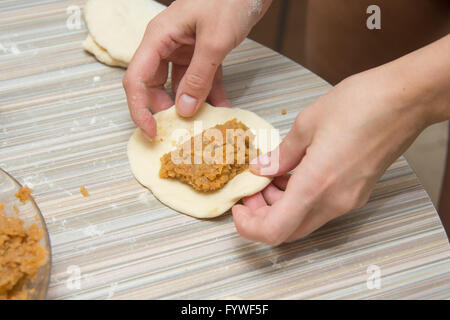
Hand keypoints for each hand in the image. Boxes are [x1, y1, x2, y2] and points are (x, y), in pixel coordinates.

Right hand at [123, 0, 271, 138]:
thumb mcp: (214, 40)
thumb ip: (198, 76)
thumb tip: (183, 109)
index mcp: (158, 38)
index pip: (136, 79)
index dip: (139, 109)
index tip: (152, 132)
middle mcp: (167, 44)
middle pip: (156, 86)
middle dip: (167, 110)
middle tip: (182, 130)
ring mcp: (186, 49)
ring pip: (181, 85)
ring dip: (192, 104)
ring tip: (205, 123)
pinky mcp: (204, 51)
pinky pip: (203, 78)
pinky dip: (212, 93)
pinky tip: (223, 108)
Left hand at [232, 67, 431, 244]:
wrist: (406, 99)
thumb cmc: (360, 104)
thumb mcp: (307, 124)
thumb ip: (281, 154)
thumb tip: (261, 170)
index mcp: (316, 185)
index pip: (274, 231)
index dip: (249, 227)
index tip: (238, 207)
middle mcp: (334, 201)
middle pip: (288, 231)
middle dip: (262, 215)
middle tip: (251, 189)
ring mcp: (348, 200)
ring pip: (304, 221)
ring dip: (281, 207)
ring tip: (271, 176)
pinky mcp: (357, 193)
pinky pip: (320, 209)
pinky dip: (300, 199)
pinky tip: (294, 173)